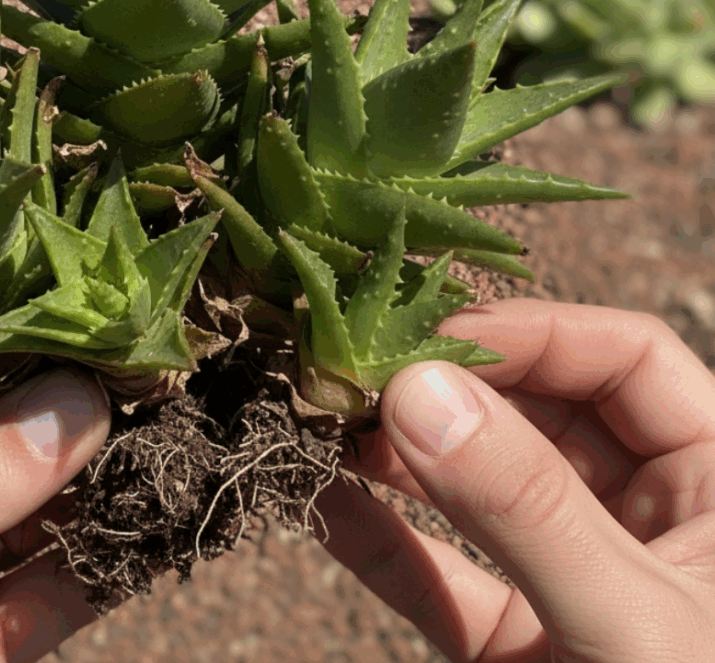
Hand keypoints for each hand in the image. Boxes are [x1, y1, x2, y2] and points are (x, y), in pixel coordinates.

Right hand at [322, 298, 714, 661]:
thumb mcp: (636, 626)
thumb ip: (528, 509)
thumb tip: (414, 389)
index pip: (623, 359)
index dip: (529, 334)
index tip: (429, 339)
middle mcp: (645, 518)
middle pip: (536, 412)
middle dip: (443, 392)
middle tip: (353, 375)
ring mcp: (573, 580)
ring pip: (477, 488)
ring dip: (398, 456)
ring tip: (324, 423)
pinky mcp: (518, 647)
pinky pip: (439, 576)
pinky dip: (380, 541)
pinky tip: (320, 502)